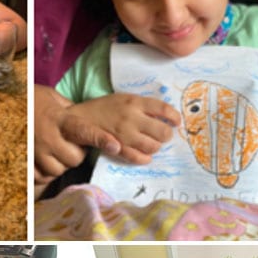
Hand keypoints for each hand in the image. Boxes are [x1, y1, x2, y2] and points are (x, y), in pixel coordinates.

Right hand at [34, 85, 121, 184]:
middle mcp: (48, 137)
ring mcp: (35, 151)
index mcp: (59, 119)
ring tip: (52, 150)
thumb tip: (90, 121)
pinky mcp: (24, 162)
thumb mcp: (53, 98)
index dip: (100, 139)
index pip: (83, 130)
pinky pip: (42, 177)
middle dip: (75, 154)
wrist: (2, 104)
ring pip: (59, 170)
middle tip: (67, 143)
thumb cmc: (30, 99)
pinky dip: (45, 172)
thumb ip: (72, 111)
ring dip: (60, 163)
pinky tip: (42, 159)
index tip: (116, 146)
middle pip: (75, 159)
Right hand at [66, 93, 181, 164]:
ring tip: (153, 144)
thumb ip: (143, 106)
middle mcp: (132, 118)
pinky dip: (146, 158)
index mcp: (134, 102)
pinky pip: (139, 157)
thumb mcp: (125, 98)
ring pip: (153, 146)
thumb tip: (166, 115)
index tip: (177, 122)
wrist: (80, 119)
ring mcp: (125, 134)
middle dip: (166, 135)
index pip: (163, 109)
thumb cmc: (105, 108)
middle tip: (163, 135)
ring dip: (156, 147)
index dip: (174, 117)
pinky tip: (146, 156)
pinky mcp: (118, 148)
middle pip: (162, 131)